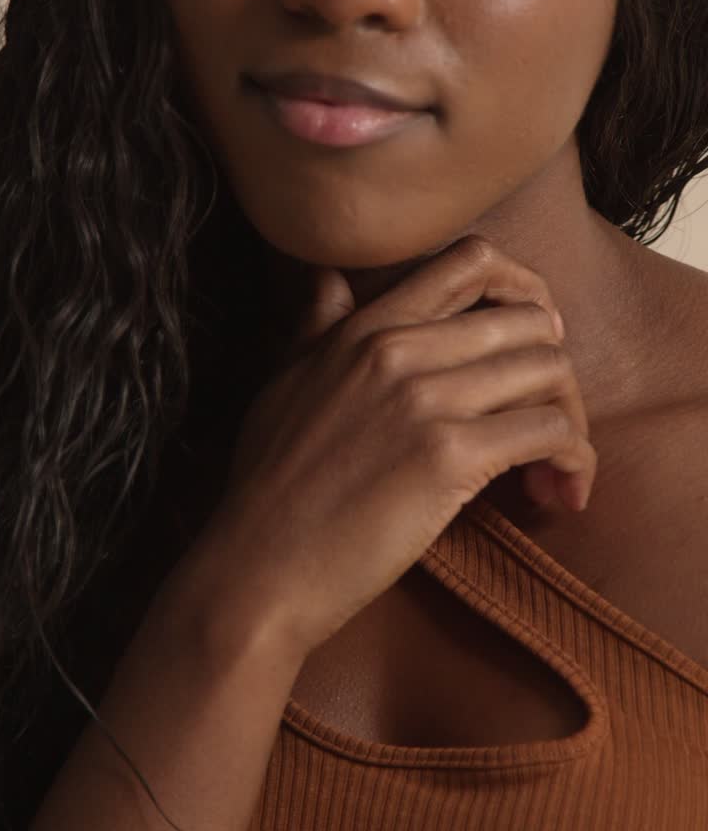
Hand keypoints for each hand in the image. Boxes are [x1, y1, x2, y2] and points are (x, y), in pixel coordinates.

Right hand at [197, 235, 595, 660]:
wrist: (257, 570)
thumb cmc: (268, 488)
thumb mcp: (282, 384)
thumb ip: (316, 326)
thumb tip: (329, 279)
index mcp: (365, 328)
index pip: (471, 261)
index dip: (525, 291)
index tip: (534, 342)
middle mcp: (397, 349)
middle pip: (528, 319)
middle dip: (556, 369)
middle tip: (550, 420)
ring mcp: (424, 399)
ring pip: (550, 370)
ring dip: (571, 418)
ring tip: (554, 467)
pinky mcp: (448, 456)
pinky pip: (550, 432)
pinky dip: (572, 461)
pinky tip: (558, 492)